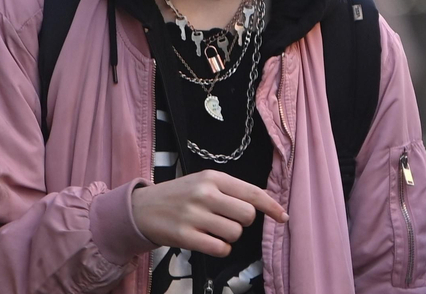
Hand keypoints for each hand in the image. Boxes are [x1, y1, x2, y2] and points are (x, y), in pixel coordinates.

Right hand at [131, 171, 288, 256]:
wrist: (142, 208)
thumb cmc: (179, 195)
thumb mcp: (203, 182)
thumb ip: (229, 190)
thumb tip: (262, 205)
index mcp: (212, 177)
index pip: (252, 192)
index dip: (271, 206)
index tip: (283, 217)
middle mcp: (205, 193)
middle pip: (247, 215)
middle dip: (243, 222)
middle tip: (227, 220)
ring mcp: (194, 215)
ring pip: (235, 233)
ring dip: (229, 236)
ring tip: (213, 230)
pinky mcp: (185, 236)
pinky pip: (220, 249)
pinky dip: (220, 249)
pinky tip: (208, 242)